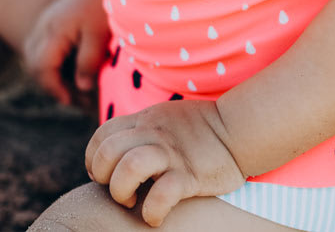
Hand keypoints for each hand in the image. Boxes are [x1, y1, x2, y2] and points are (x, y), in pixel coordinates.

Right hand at [22, 0, 109, 105]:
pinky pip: (37, 49)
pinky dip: (47, 64)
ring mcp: (41, 26)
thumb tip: (82, 87)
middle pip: (33, 66)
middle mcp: (41, 29)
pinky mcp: (45, 24)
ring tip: (69, 87)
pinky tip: (65, 70)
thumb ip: (89, 60)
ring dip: (47, 75)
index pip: (42, 68)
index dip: (54, 88)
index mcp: (54, 32)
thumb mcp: (99, 35)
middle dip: (50, 85)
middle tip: (72, 98)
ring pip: (32, 58)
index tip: (70, 99)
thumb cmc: (99, 6)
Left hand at [85, 100, 245, 226]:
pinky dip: (152, 211)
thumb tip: (119, 151)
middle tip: (119, 189)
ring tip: (133, 200)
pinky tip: (155, 216)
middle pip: (108, 150)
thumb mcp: (165, 118)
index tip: (104, 175)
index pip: (102, 135)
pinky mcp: (190, 175)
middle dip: (103, 176)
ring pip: (130, 167)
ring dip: (122, 190)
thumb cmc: (202, 129)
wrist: (241, 129)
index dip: (94, 159)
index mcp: (146, 121)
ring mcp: (172, 155)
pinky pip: (162, 195)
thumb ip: (142, 129)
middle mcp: (154, 135)